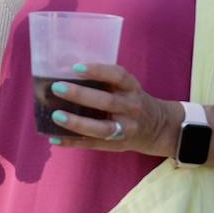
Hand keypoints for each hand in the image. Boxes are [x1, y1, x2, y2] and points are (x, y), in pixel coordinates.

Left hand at [42, 62, 179, 157]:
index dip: (98, 71)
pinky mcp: (117, 145)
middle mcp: (131, 108)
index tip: (76, 67)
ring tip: (56, 116)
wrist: (158, 128)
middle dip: (81, 95)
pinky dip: (73, 142)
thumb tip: (65, 73)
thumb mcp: (127, 87)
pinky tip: (54, 138)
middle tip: (57, 88)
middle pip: (107, 102)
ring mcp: (126, 129)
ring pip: (102, 128)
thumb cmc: (131, 101)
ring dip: (77, 122)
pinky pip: (93, 144)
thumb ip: (106, 82)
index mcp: (132, 89)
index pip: (118, 76)